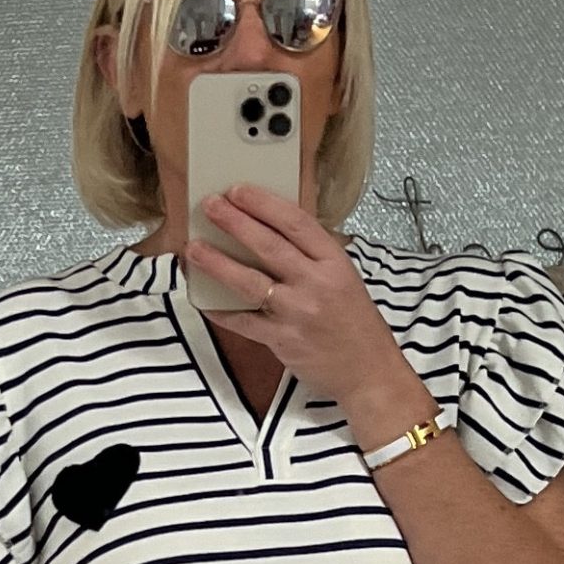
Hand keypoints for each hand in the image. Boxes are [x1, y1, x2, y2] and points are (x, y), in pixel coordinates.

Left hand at [184, 186, 437, 443]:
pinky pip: (245, 323)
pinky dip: (222, 312)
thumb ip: (312, 257)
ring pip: (250, 282)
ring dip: (218, 263)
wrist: (369, 372)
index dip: (263, 203)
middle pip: (268, 246)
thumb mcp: (344, 278)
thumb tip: (272, 231)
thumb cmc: (356, 325)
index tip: (238, 190)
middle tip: (210, 206)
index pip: (295, 222)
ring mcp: (298, 313)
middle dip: (234, 222)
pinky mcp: (283, 341)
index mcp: (334, 262)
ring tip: (194, 248)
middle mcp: (316, 284)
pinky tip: (204, 300)